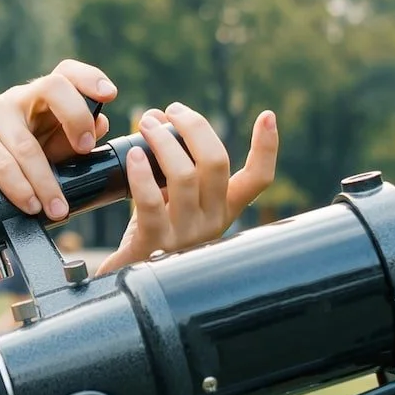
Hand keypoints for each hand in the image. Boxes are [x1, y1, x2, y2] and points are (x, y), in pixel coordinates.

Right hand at [0, 60, 116, 222]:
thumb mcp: (41, 158)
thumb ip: (68, 143)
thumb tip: (101, 124)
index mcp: (35, 101)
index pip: (65, 73)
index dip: (89, 78)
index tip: (109, 95)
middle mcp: (13, 100)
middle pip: (52, 86)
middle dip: (75, 116)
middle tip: (84, 149)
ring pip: (27, 144)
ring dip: (46, 181)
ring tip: (56, 209)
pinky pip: (2, 163)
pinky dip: (19, 187)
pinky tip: (29, 204)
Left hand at [104, 104, 277, 268]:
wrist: (126, 284)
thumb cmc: (149, 234)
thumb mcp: (173, 200)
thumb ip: (176, 166)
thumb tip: (162, 118)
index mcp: (223, 210)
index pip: (258, 180)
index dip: (268, 148)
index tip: (268, 116)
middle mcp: (211, 223)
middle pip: (216, 163)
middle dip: (194, 127)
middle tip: (172, 110)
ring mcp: (184, 237)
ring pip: (184, 176)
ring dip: (163, 141)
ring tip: (146, 123)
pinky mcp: (153, 246)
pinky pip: (150, 203)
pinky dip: (141, 173)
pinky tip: (133, 155)